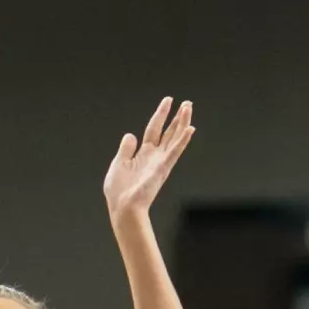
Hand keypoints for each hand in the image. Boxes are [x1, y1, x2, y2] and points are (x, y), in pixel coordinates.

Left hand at [103, 97, 195, 221]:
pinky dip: (182, 141)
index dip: (161, 114)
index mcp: (143, 154)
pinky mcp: (162, 168)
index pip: (154, 129)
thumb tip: (130, 135)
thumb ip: (126, 149)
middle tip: (187, 103)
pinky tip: (190, 129)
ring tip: (189, 108)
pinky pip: (174, 151)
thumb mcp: (118, 164)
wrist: (123, 207)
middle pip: (169, 132)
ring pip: (175, 138)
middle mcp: (155, 156)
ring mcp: (160, 162)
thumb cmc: (119, 191)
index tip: (168, 101)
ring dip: (183, 123)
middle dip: (178, 117)